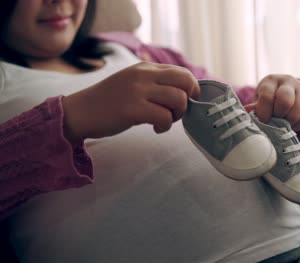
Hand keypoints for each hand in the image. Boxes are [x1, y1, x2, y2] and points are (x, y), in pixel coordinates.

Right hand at [62, 62, 199, 143]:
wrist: (79, 112)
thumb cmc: (109, 101)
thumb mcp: (133, 83)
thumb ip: (155, 83)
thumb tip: (184, 92)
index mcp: (145, 68)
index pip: (182, 72)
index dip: (192, 88)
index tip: (187, 101)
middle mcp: (143, 75)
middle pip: (185, 83)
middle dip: (188, 100)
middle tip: (177, 112)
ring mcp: (137, 91)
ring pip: (178, 100)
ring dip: (176, 115)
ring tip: (163, 121)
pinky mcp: (132, 109)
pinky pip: (164, 117)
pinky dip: (165, 126)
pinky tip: (155, 128)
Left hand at [245, 74, 299, 130]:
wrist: (286, 94)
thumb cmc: (268, 101)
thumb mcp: (259, 102)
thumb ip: (254, 108)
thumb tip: (246, 112)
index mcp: (271, 81)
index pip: (267, 95)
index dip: (264, 112)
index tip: (263, 121)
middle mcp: (288, 81)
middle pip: (285, 100)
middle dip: (279, 115)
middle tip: (275, 121)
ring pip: (297, 112)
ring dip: (288, 123)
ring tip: (283, 125)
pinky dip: (299, 125)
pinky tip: (292, 125)